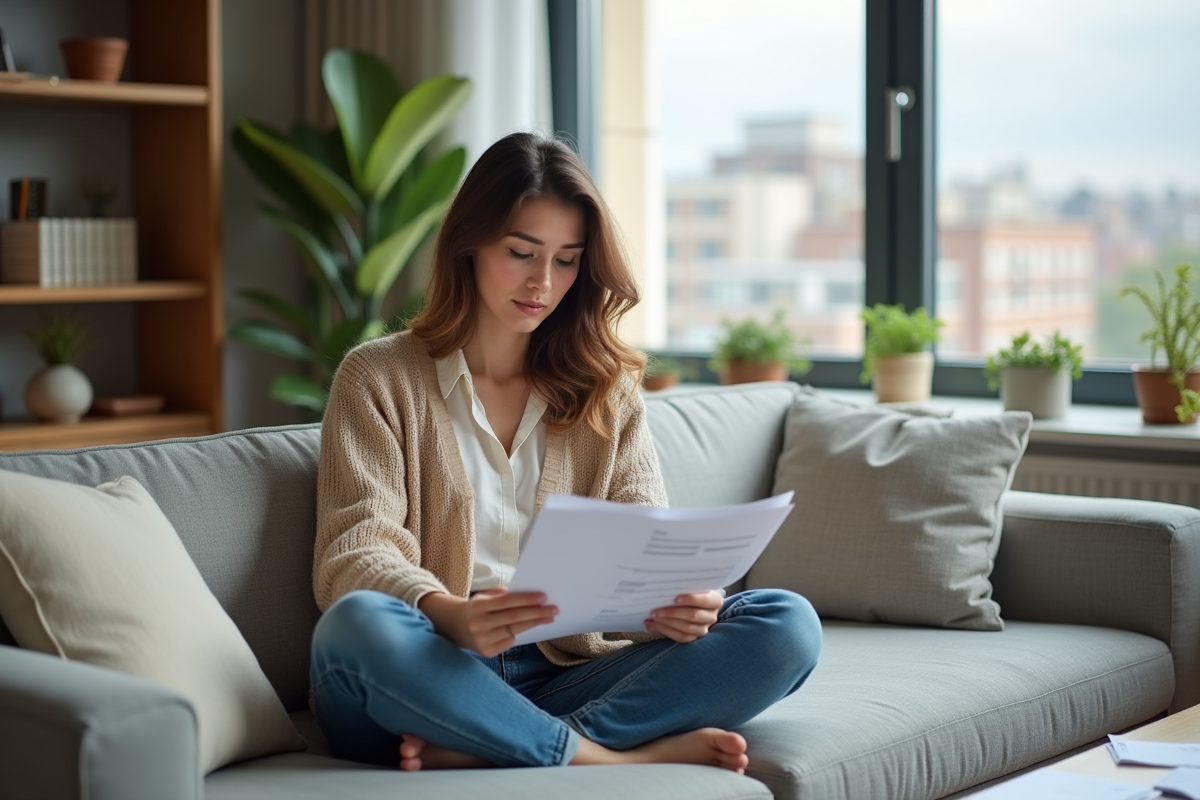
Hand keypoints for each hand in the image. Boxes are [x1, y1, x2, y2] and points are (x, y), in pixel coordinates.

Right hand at [419, 588, 557, 656]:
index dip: (526, 600)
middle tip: (554, 609)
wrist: (454, 627)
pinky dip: (520, 633)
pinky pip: (509, 641)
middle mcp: (479, 624)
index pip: (507, 602)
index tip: (544, 597)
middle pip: (513, 617)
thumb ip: (503, 595)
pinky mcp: (487, 652)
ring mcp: (482, 640)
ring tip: (549, 618)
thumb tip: (530, 598)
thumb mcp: (485, 596)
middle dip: (536, 613)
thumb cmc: (477, 608)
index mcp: (478, 606)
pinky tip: (530, 627)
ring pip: (514, 630)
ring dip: (534, 624)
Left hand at [645, 590, 723, 642]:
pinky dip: (664, 631)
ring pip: (686, 629)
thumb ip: (684, 585)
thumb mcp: (692, 585)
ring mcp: (704, 628)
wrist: (696, 602)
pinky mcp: (694, 637)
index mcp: (715, 600)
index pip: (706, 600)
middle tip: (655, 610)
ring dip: (666, 623)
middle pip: (693, 616)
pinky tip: (651, 625)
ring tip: (651, 618)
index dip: (692, 599)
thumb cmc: (692, 590)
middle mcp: (712, 616)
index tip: (676, 598)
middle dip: (672, 613)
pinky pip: (680, 637)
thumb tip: (665, 582)